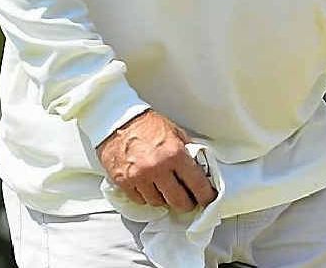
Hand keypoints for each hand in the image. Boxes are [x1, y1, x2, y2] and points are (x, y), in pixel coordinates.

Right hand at [96, 109, 216, 212]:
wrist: (117, 121)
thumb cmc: (147, 124)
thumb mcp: (175, 132)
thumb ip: (187, 150)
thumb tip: (200, 167)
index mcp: (175, 154)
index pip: (196, 183)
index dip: (205, 195)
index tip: (208, 199)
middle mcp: (158, 168)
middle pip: (178, 200)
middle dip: (187, 203)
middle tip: (189, 201)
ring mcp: (140, 177)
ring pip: (158, 202)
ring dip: (165, 199)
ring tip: (167, 190)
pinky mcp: (124, 183)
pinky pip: (140, 200)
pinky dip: (147, 196)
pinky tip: (150, 188)